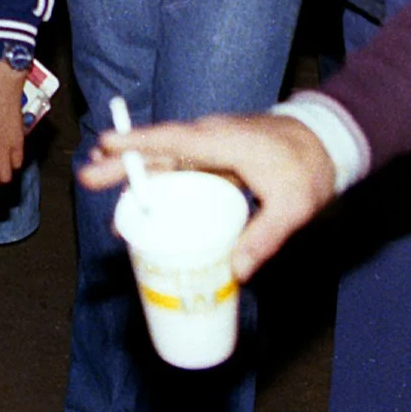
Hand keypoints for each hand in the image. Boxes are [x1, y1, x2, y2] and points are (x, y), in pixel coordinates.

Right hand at [80, 112, 334, 280]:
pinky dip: (153, 181)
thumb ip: (265, 236)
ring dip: (132, 171)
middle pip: (157, 151)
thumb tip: (237, 272)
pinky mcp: (212, 159)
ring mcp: (208, 148)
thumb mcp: (294, 205)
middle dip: (121, 162)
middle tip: (86, 175)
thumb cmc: (308, 168)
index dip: (139, 143)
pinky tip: (139, 199)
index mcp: (222, 141)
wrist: (324, 143)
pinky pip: (176, 169)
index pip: (173, 140)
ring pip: (162, 159)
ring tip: (98, 183)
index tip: (107, 144)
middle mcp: (208, 140)